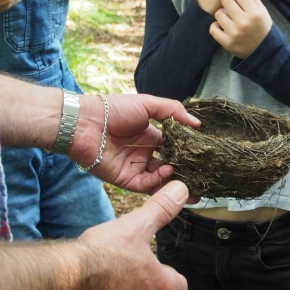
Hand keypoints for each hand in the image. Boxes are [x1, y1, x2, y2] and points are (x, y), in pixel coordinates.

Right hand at [55, 181, 189, 289]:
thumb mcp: (135, 226)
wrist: (60, 281)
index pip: (178, 285)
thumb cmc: (101, 254)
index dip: (165, 272)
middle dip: (141, 286)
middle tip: (122, 267)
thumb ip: (161, 210)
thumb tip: (182, 190)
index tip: (149, 262)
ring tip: (102, 279)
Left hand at [71, 94, 199, 193]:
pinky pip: (146, 186)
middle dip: (185, 173)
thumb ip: (174, 111)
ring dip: (175, 179)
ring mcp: (135, 167)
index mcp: (150, 136)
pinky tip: (168, 172)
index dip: (188, 152)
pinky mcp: (125, 180)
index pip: (174, 148)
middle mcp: (144, 153)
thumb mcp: (148, 104)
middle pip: (170, 167)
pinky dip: (158, 181)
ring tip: (190, 178)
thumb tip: (198, 124)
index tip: (204, 156)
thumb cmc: (114, 109)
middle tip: (203, 176)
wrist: (85, 122)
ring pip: (160, 179)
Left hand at [209, 0, 272, 58]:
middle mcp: (244, 22)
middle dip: (227, 0)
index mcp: (254, 12)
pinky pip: (213, 28)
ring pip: (218, 13)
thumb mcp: (262, 12)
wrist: (264, 52)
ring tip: (229, 17)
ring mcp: (234, 33)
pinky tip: (223, 27)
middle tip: (230, 4)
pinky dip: (216, 26)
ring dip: (222, 13)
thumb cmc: (263, 29)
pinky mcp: (226, 43)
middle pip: (225, 0)